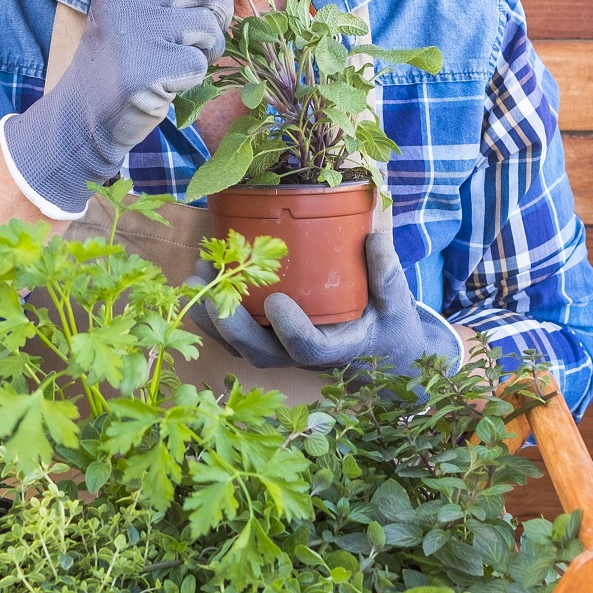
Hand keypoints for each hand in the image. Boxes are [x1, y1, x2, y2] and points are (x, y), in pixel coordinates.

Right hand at [3, 0, 270, 214]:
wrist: (81, 116)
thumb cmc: (124, 64)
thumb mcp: (140, 14)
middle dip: (221, 14)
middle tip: (205, 39)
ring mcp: (132, 31)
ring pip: (207, 28)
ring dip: (205, 52)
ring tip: (175, 64)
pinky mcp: (142, 68)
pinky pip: (197, 65)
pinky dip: (191, 80)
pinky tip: (164, 85)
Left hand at [190, 233, 463, 378]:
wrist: (381, 352)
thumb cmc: (388, 324)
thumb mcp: (397, 303)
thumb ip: (387, 273)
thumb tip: (374, 235)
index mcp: (336, 349)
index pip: (307, 348)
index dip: (290, 329)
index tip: (276, 300)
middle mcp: (302, 356)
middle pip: (259, 352)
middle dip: (230, 324)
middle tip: (209, 289)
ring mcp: (281, 351)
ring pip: (238, 345)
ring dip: (211, 315)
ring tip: (195, 276)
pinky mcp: (267, 339)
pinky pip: (233, 333)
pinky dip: (212, 310)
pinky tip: (198, 277)